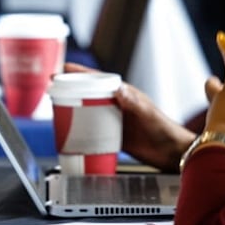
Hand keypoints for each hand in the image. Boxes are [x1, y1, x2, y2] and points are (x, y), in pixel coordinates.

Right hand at [61, 64, 195, 171]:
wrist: (173, 153)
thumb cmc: (165, 130)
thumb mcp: (148, 114)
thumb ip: (134, 103)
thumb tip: (118, 89)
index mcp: (124, 94)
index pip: (98, 79)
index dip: (78, 74)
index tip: (61, 71)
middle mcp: (117, 104)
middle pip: (89, 93)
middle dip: (70, 90)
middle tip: (51, 91)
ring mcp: (115, 120)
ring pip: (89, 111)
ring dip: (73, 110)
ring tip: (56, 112)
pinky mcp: (115, 135)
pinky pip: (93, 130)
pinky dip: (81, 130)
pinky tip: (72, 135)